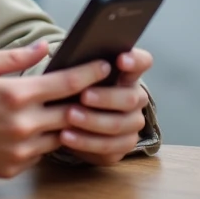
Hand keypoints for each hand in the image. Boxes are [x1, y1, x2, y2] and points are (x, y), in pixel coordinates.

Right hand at [0, 41, 113, 178]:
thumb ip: (16, 56)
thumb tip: (44, 47)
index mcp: (16, 95)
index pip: (68, 83)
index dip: (91, 73)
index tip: (106, 66)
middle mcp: (23, 125)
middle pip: (72, 111)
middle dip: (87, 99)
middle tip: (98, 88)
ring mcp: (19, 151)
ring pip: (60, 135)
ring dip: (67, 122)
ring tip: (72, 107)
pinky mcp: (12, 167)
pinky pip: (41, 153)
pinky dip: (45, 139)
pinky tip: (41, 127)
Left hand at [60, 48, 152, 165]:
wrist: (71, 120)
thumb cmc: (74, 89)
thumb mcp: (77, 74)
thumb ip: (80, 65)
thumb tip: (57, 50)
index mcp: (128, 75)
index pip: (142, 62)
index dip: (135, 60)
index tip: (120, 59)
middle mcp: (135, 99)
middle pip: (130, 98)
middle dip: (106, 97)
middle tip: (83, 96)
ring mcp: (132, 124)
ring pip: (118, 124)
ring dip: (93, 121)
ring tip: (69, 116)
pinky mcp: (122, 146)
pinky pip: (108, 147)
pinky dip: (85, 142)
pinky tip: (66, 136)